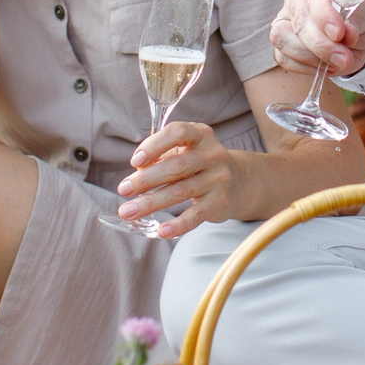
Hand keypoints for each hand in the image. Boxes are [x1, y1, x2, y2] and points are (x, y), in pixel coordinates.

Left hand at [115, 121, 243, 237]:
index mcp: (201, 135)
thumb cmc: (200, 162)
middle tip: (123, 189)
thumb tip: (137, 171)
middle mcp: (213, 154)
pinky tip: (162, 231)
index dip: (154, 145)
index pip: (178, 133)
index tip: (135, 161)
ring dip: (151, 202)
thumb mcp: (185, 150)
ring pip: (181, 191)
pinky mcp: (219, 203)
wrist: (240, 181)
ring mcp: (218, 179)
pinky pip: (196, 215)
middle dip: (146, 179)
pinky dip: (179, 225)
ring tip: (128, 211)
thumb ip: (161, 156)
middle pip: (176, 166)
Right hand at [267, 0, 364, 78]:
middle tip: (344, 58)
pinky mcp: (283, 39)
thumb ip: (357, 19)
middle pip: (299, 19)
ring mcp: (286, 16)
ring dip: (310, 57)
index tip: (339, 33)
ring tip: (338, 63)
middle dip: (321, 44)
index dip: (324, 15)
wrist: (363, 30)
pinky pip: (283, 57)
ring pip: (282, 38)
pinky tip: (325, 67)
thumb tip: (347, 34)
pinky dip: (305, 67)